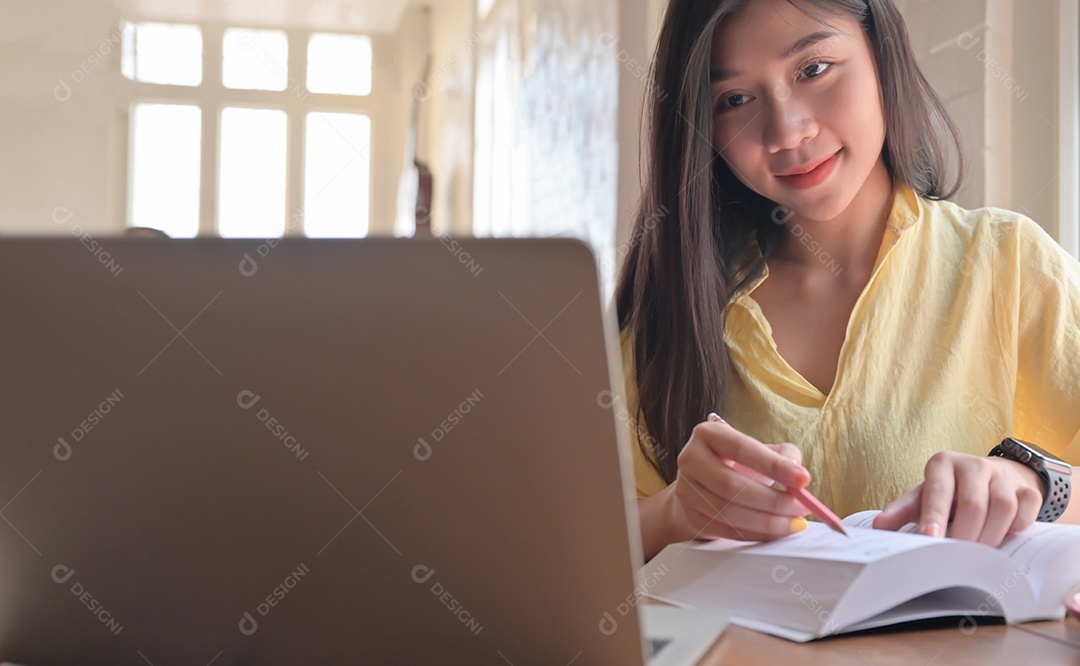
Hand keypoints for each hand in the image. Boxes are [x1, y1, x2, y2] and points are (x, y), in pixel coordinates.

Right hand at [660, 419, 810, 542]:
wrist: (702, 488)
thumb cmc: (736, 465)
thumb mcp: (758, 450)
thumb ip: (783, 454)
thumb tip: (798, 474)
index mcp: (708, 434)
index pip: (742, 449)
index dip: (774, 465)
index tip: (803, 479)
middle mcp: (691, 459)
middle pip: (732, 485)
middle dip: (774, 500)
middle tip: (802, 507)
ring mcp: (686, 490)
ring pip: (729, 511)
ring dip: (768, 522)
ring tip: (794, 522)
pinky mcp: (691, 516)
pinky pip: (726, 530)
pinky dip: (756, 534)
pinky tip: (775, 532)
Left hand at [872, 451, 1043, 545]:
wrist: (986, 475)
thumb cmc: (948, 491)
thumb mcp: (922, 496)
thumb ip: (902, 511)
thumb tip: (879, 527)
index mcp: (942, 464)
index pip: (938, 493)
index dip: (935, 517)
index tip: (931, 538)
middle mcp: (973, 465)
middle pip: (974, 505)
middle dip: (965, 535)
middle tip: (957, 557)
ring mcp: (1001, 475)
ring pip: (1003, 508)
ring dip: (991, 535)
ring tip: (978, 551)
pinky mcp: (1025, 486)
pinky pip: (1028, 508)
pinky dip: (1019, 525)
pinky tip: (1006, 534)